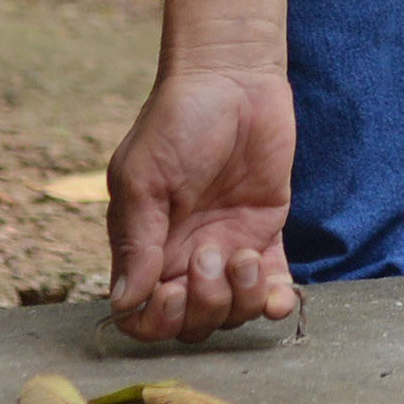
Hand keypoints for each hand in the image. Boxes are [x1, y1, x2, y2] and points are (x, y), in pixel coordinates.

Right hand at [105, 61, 300, 342]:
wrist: (233, 80)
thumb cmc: (177, 122)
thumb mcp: (144, 177)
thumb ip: (136, 240)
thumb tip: (124, 302)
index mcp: (146, 248)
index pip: (142, 315)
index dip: (156, 321)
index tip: (171, 291)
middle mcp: (184, 256)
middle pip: (190, 323)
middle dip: (203, 306)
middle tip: (211, 256)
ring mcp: (227, 248)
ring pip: (232, 313)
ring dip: (240, 300)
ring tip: (243, 255)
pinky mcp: (265, 234)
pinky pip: (272, 288)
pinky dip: (277, 303)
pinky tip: (279, 294)